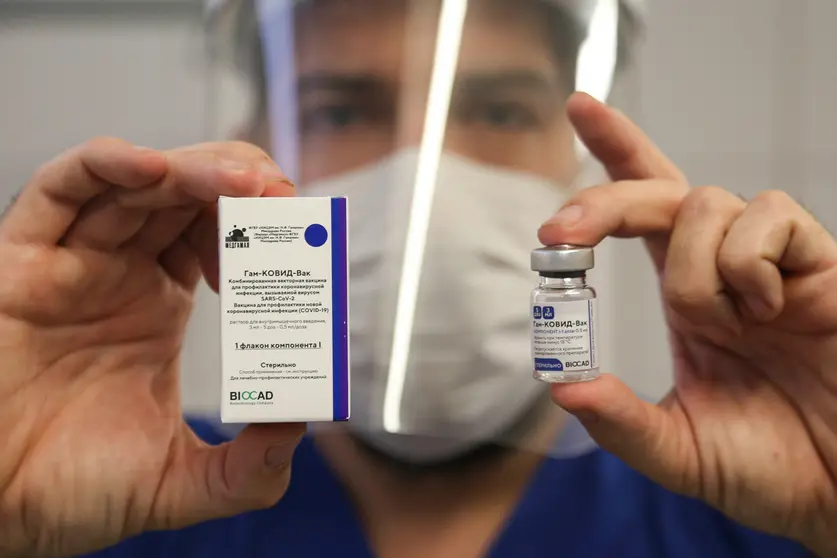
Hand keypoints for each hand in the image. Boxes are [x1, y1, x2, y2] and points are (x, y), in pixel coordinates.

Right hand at [0, 139, 305, 557]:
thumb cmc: (69, 490)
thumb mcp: (180, 482)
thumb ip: (248, 468)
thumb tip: (301, 427)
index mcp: (156, 305)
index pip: (216, 239)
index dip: (258, 231)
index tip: (299, 242)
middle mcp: (118, 274)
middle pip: (184, 198)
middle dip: (238, 187)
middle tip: (280, 199)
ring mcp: (71, 263)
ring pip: (134, 185)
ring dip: (191, 170)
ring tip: (239, 181)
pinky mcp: (20, 263)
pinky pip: (57, 193)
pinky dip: (102, 165)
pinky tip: (150, 165)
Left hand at [541, 93, 836, 555]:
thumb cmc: (768, 467)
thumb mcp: (678, 451)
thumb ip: (620, 423)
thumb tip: (561, 388)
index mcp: (687, 299)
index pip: (644, 214)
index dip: (616, 156)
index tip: (579, 107)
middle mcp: (721, 271)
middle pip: (660, 193)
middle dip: (605, 200)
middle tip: (561, 232)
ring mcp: (769, 265)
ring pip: (707, 206)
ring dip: (694, 267)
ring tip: (729, 322)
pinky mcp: (818, 264)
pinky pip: (769, 218)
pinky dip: (750, 262)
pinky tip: (769, 308)